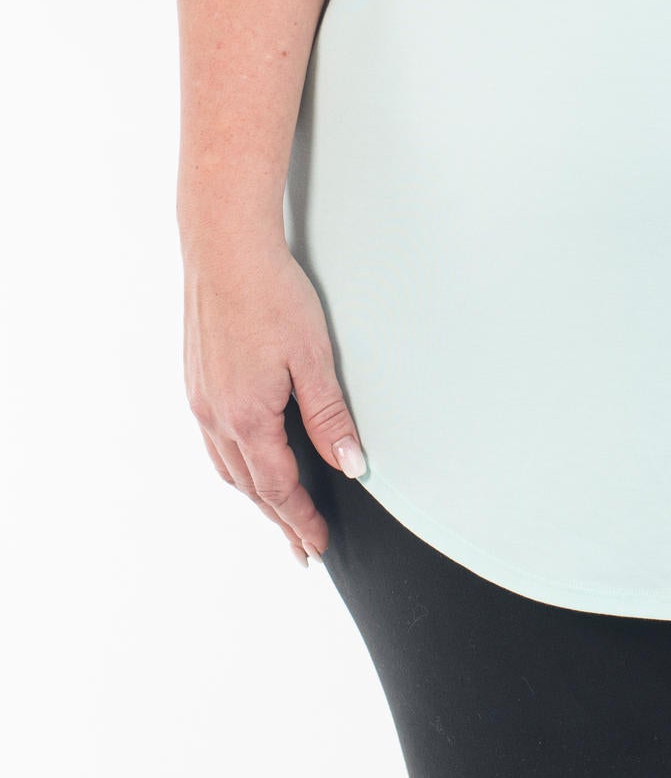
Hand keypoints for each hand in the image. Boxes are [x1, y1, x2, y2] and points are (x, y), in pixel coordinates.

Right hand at [183, 237, 366, 566]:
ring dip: (255, 494)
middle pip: (250, 486)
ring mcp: (201, 399)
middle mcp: (216, 416)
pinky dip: (235, 463)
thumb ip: (330, 416)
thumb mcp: (313, 356)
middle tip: (301, 546)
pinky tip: (247, 459)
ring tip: (278, 512)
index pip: (278, 488)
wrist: (225, 249)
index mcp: (247, 417)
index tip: (316, 545)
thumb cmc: (271, 294)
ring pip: (228, 466)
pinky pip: (215, 440)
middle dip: (279, 518)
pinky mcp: (196, 380)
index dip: (299, 520)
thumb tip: (350, 466)